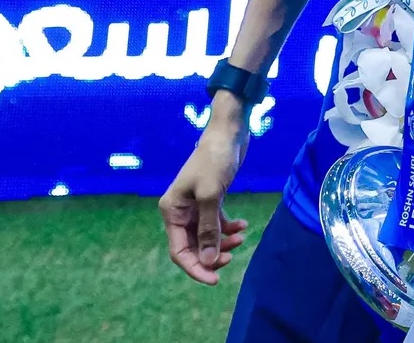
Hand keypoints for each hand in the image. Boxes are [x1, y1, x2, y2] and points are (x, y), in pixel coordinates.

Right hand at [159, 122, 251, 284]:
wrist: (228, 134)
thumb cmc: (215, 161)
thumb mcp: (211, 197)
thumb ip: (208, 230)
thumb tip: (208, 261)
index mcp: (171, 211)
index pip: (178, 251)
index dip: (195, 268)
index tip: (215, 279)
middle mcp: (179, 211)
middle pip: (193, 246)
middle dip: (212, 254)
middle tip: (233, 256)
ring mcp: (195, 206)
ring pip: (206, 237)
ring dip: (223, 242)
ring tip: (241, 238)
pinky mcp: (210, 200)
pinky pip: (216, 224)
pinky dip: (229, 228)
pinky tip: (243, 225)